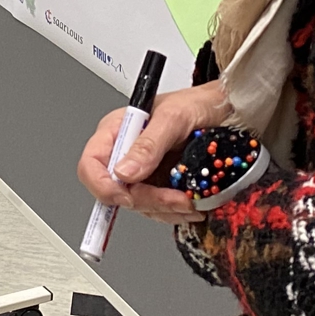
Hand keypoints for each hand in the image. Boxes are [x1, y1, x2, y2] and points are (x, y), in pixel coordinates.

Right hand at [77, 80, 232, 227]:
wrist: (223, 111)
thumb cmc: (196, 104)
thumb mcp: (173, 118)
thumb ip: (148, 144)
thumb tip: (124, 172)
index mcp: (117, 131)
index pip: (91, 164)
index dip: (102, 185)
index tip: (126, 197)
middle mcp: (125, 153)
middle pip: (116, 191)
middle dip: (146, 200)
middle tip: (176, 200)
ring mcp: (142, 172)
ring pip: (138, 204)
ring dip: (164, 209)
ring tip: (190, 203)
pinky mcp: (160, 185)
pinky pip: (157, 209)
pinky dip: (173, 212)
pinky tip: (191, 205)